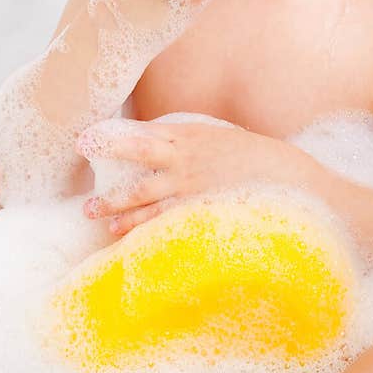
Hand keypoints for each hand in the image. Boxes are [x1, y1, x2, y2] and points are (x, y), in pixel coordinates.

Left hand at [79, 121, 266, 235]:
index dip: (110, 139)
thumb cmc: (250, 156)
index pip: (141, 136)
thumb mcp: (214, 137)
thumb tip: (150, 139)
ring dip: (118, 210)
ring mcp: (193, 189)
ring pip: (145, 199)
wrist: (288, 177)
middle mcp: (186, 161)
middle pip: (137, 164)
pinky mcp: (200, 213)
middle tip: (84, 191)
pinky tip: (124, 236)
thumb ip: (183, 139)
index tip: (84, 140)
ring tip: (96, 216)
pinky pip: (164, 223)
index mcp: (189, 136)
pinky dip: (142, 229)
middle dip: (108, 174)